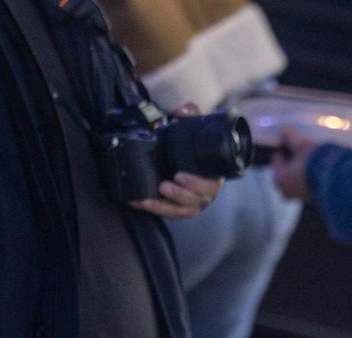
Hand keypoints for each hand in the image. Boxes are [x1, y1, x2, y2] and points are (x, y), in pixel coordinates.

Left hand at [130, 104, 221, 218]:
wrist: (189, 159)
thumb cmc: (196, 148)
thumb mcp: (196, 128)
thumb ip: (192, 115)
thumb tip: (180, 111)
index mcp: (213, 177)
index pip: (211, 185)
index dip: (198, 184)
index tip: (180, 175)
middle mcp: (205, 194)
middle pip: (196, 201)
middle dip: (181, 194)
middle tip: (165, 186)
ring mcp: (191, 203)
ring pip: (182, 210)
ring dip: (166, 205)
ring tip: (149, 196)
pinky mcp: (177, 208)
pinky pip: (168, 213)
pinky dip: (153, 208)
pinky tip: (138, 201)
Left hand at [270, 127, 318, 200]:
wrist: (338, 180)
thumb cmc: (315, 163)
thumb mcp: (301, 144)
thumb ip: (290, 136)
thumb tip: (285, 132)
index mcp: (278, 178)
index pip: (278, 157)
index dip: (286, 146)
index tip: (294, 139)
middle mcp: (287, 191)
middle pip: (288, 169)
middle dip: (296, 159)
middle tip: (305, 148)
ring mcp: (302, 197)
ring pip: (300, 177)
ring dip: (306, 168)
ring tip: (316, 157)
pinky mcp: (315, 199)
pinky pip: (311, 184)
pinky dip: (314, 176)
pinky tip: (322, 167)